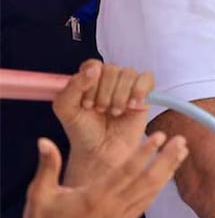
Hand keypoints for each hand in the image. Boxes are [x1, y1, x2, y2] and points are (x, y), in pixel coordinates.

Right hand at [21, 133, 187, 217]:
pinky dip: (159, 187)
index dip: (144, 153)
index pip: (126, 171)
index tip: (158, 136)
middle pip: (147, 181)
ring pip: (151, 192)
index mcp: (95, 197)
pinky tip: (168, 175)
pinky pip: (146, 203)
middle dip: (166, 160)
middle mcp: (113, 207)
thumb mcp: (40, 195)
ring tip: (181, 152)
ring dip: (168, 171)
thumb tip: (44, 141)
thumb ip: (47, 167)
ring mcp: (120, 217)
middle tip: (180, 140)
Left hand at [51, 60, 154, 185]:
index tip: (86, 104)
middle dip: (104, 94)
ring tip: (114, 113)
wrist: (101, 152)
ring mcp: (127, 86)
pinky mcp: (144, 94)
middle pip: (111, 69)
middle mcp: (108, 79)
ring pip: (128, 74)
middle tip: (101, 111)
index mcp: (88, 79)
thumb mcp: (66, 109)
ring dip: (119, 96)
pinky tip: (131, 106)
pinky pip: (146, 78)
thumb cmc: (83, 132)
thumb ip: (73, 87)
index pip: (92, 65)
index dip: (90, 83)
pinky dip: (139, 91)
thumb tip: (94, 69)